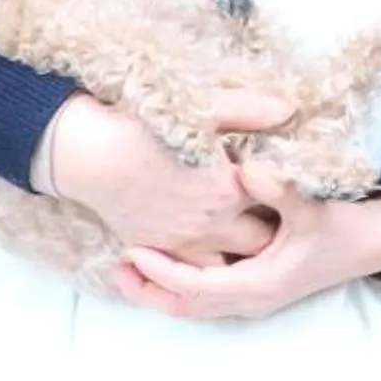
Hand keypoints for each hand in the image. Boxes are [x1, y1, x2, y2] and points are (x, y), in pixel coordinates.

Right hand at [44, 92, 291, 264]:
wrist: (91, 154)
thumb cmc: (144, 128)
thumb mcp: (201, 110)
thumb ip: (249, 110)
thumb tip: (289, 109)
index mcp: (230, 189)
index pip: (277, 202)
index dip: (286, 195)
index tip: (289, 187)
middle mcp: (213, 224)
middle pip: (261, 242)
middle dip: (271, 231)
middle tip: (274, 215)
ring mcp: (185, 243)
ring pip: (229, 265)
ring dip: (237, 254)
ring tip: (242, 235)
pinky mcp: (159, 250)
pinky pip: (191, 271)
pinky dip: (203, 264)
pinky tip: (207, 245)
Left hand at [111, 160, 380, 319]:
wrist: (376, 242)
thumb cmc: (345, 224)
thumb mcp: (313, 205)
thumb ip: (280, 189)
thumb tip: (249, 172)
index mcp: (261, 283)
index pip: (197, 287)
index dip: (162, 271)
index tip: (133, 251)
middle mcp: (254, 297)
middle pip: (188, 305)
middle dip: (150, 290)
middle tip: (115, 268)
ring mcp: (255, 296)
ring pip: (196, 304)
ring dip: (162, 290)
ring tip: (127, 269)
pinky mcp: (257, 287)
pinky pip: (208, 296)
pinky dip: (181, 286)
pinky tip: (164, 265)